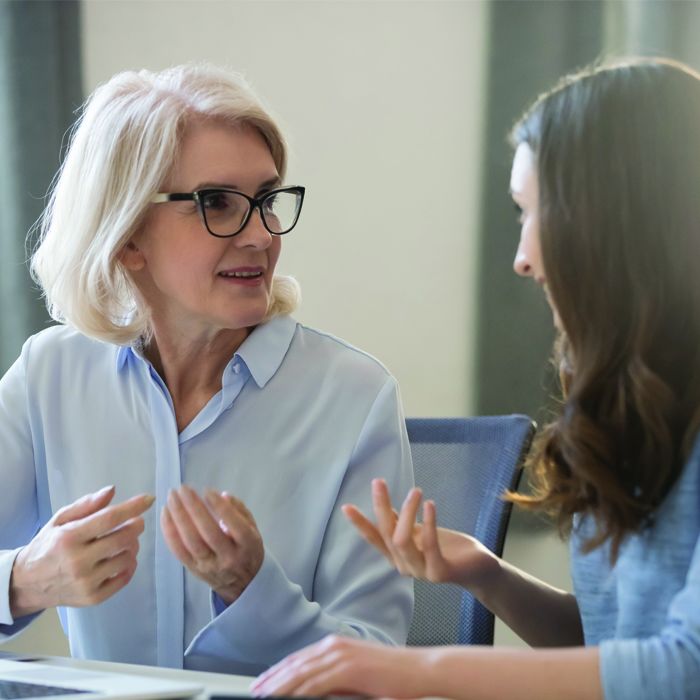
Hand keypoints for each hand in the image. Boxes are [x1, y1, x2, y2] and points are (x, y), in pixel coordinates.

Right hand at [10, 486, 153, 616]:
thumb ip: (86, 505)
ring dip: (133, 546)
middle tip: (137, 522)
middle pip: (122, 539)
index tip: (149, 499)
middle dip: (136, 527)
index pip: (109, 519)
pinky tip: (122, 558)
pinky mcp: (92, 598)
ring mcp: (86, 582)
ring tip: (126, 541)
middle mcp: (77, 561)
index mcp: (69, 537)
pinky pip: (124, 579)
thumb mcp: (60, 520)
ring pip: (126, 558)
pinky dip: (129, 566)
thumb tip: (112, 491)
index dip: (132, 507)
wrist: (27, 584)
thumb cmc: (47, 545)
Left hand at [160, 485, 262, 603]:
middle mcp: (228, 557)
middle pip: (208, 532)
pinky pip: (178, 550)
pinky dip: (169, 531)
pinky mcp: (193, 570)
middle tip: (183, 489)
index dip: (220, 507)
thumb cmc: (248, 549)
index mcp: (247, 545)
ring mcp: (209, 566)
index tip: (207, 490)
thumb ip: (240, 511)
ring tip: (172, 497)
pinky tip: (165, 514)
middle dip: (194, 508)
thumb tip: (223, 495)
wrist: (243, 585)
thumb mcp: (253, 529)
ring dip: (178, 517)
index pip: (234, 525)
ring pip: (190, 542)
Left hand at [251, 634, 430, 697]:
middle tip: (254, 692)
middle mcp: (334, 645)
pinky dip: (297, 692)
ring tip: (262, 697)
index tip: (263, 684)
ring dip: (278, 687)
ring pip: (299, 674)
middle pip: (294, 665)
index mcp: (336, 644)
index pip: (299, 659)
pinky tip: (285, 699)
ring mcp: (340, 655)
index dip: (278, 672)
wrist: (419, 669)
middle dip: (271, 680)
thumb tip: (315, 690)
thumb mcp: (358, 674)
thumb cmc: (394, 675)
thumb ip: (336, 678)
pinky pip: (315, 683)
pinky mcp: (347, 668)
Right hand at [342, 479, 496, 589]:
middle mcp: (404, 565)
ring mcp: (421, 571)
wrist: (478, 568)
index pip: (374, 538)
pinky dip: (428, 522)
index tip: (346, 506)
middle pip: (386, 534)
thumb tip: (384, 506)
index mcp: (397, 556)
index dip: (360, 523)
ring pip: (402, 540)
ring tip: (415, 491)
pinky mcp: (439, 572)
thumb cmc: (448, 548)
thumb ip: (402, 523)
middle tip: (378, 482)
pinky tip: (429, 504)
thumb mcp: (420, 532)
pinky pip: (429, 545)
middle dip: (380, 506)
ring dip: (407, 512)